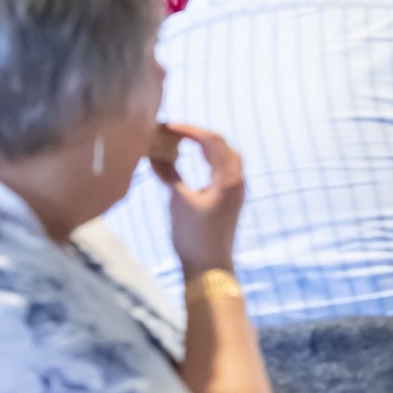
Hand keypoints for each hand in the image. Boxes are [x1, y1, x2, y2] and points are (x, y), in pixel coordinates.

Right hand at [150, 122, 246, 274]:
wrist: (210, 266)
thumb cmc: (194, 237)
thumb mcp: (178, 202)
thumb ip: (169, 175)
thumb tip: (153, 155)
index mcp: (229, 179)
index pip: (213, 141)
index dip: (189, 130)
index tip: (167, 125)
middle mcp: (238, 181)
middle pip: (222, 145)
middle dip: (197, 134)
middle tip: (172, 131)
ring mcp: (236, 190)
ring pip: (225, 156)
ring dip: (204, 145)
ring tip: (179, 141)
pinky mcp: (230, 198)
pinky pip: (223, 168)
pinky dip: (207, 158)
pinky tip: (192, 160)